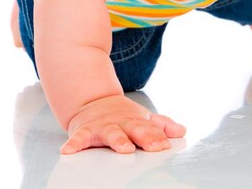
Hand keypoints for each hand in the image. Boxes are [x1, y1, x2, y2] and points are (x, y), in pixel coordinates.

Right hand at [60, 94, 185, 153]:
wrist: (93, 101)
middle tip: (154, 146)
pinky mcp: (85, 130)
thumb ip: (161, 125)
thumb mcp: (142, 117)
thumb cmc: (121, 115)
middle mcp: (121, 122)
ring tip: (124, 148)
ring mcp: (103, 126)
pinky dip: (74, 143)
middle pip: (135, 129)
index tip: (165, 145)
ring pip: (111, 133)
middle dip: (145, 137)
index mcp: (136, 121)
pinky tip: (69, 151)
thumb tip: (181, 131)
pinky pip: (79, 137)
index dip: (158, 137)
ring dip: (118, 140)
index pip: (150, 129)